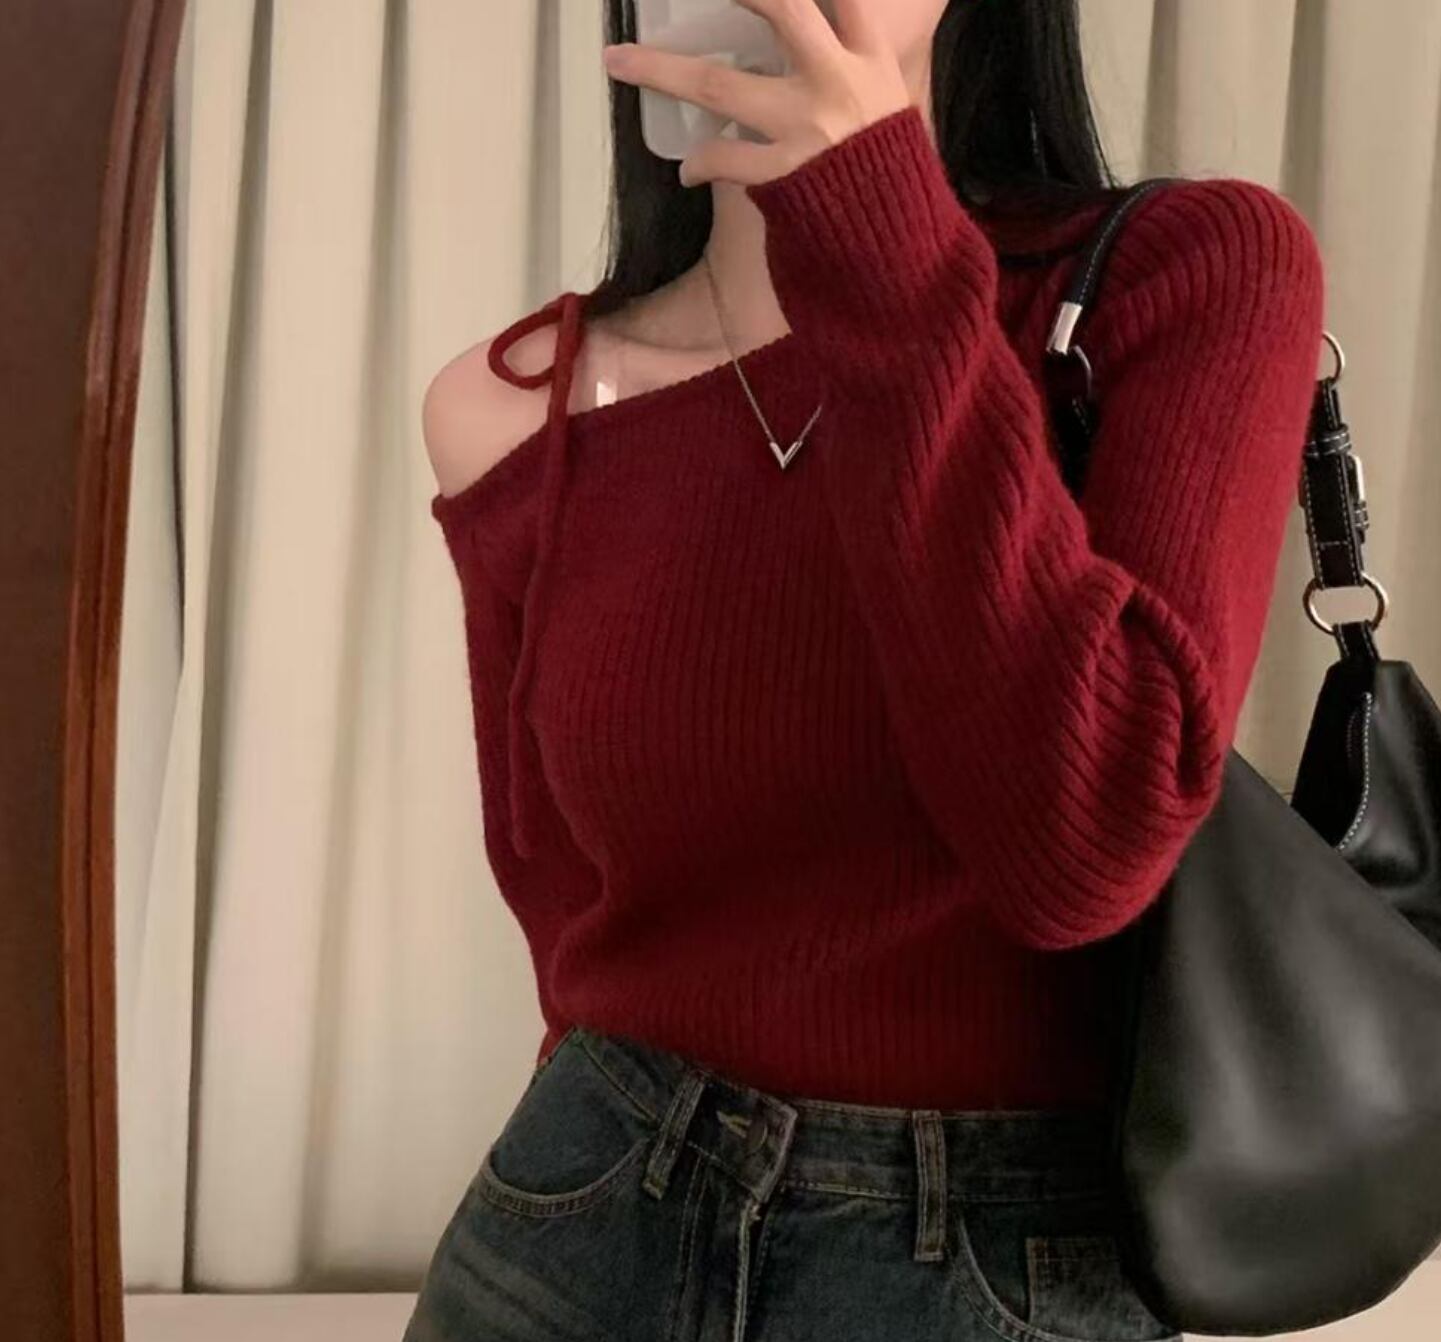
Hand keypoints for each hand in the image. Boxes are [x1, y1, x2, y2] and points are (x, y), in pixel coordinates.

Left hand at [602, 0, 913, 187]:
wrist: (904, 248)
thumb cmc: (892, 178)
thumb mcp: (889, 106)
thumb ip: (851, 67)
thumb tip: (814, 39)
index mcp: (870, 58)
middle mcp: (838, 81)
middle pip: (779, 6)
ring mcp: (807, 128)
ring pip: (718, 84)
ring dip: (660, 70)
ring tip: (618, 61)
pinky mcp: (784, 174)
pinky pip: (723, 158)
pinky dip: (700, 163)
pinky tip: (688, 170)